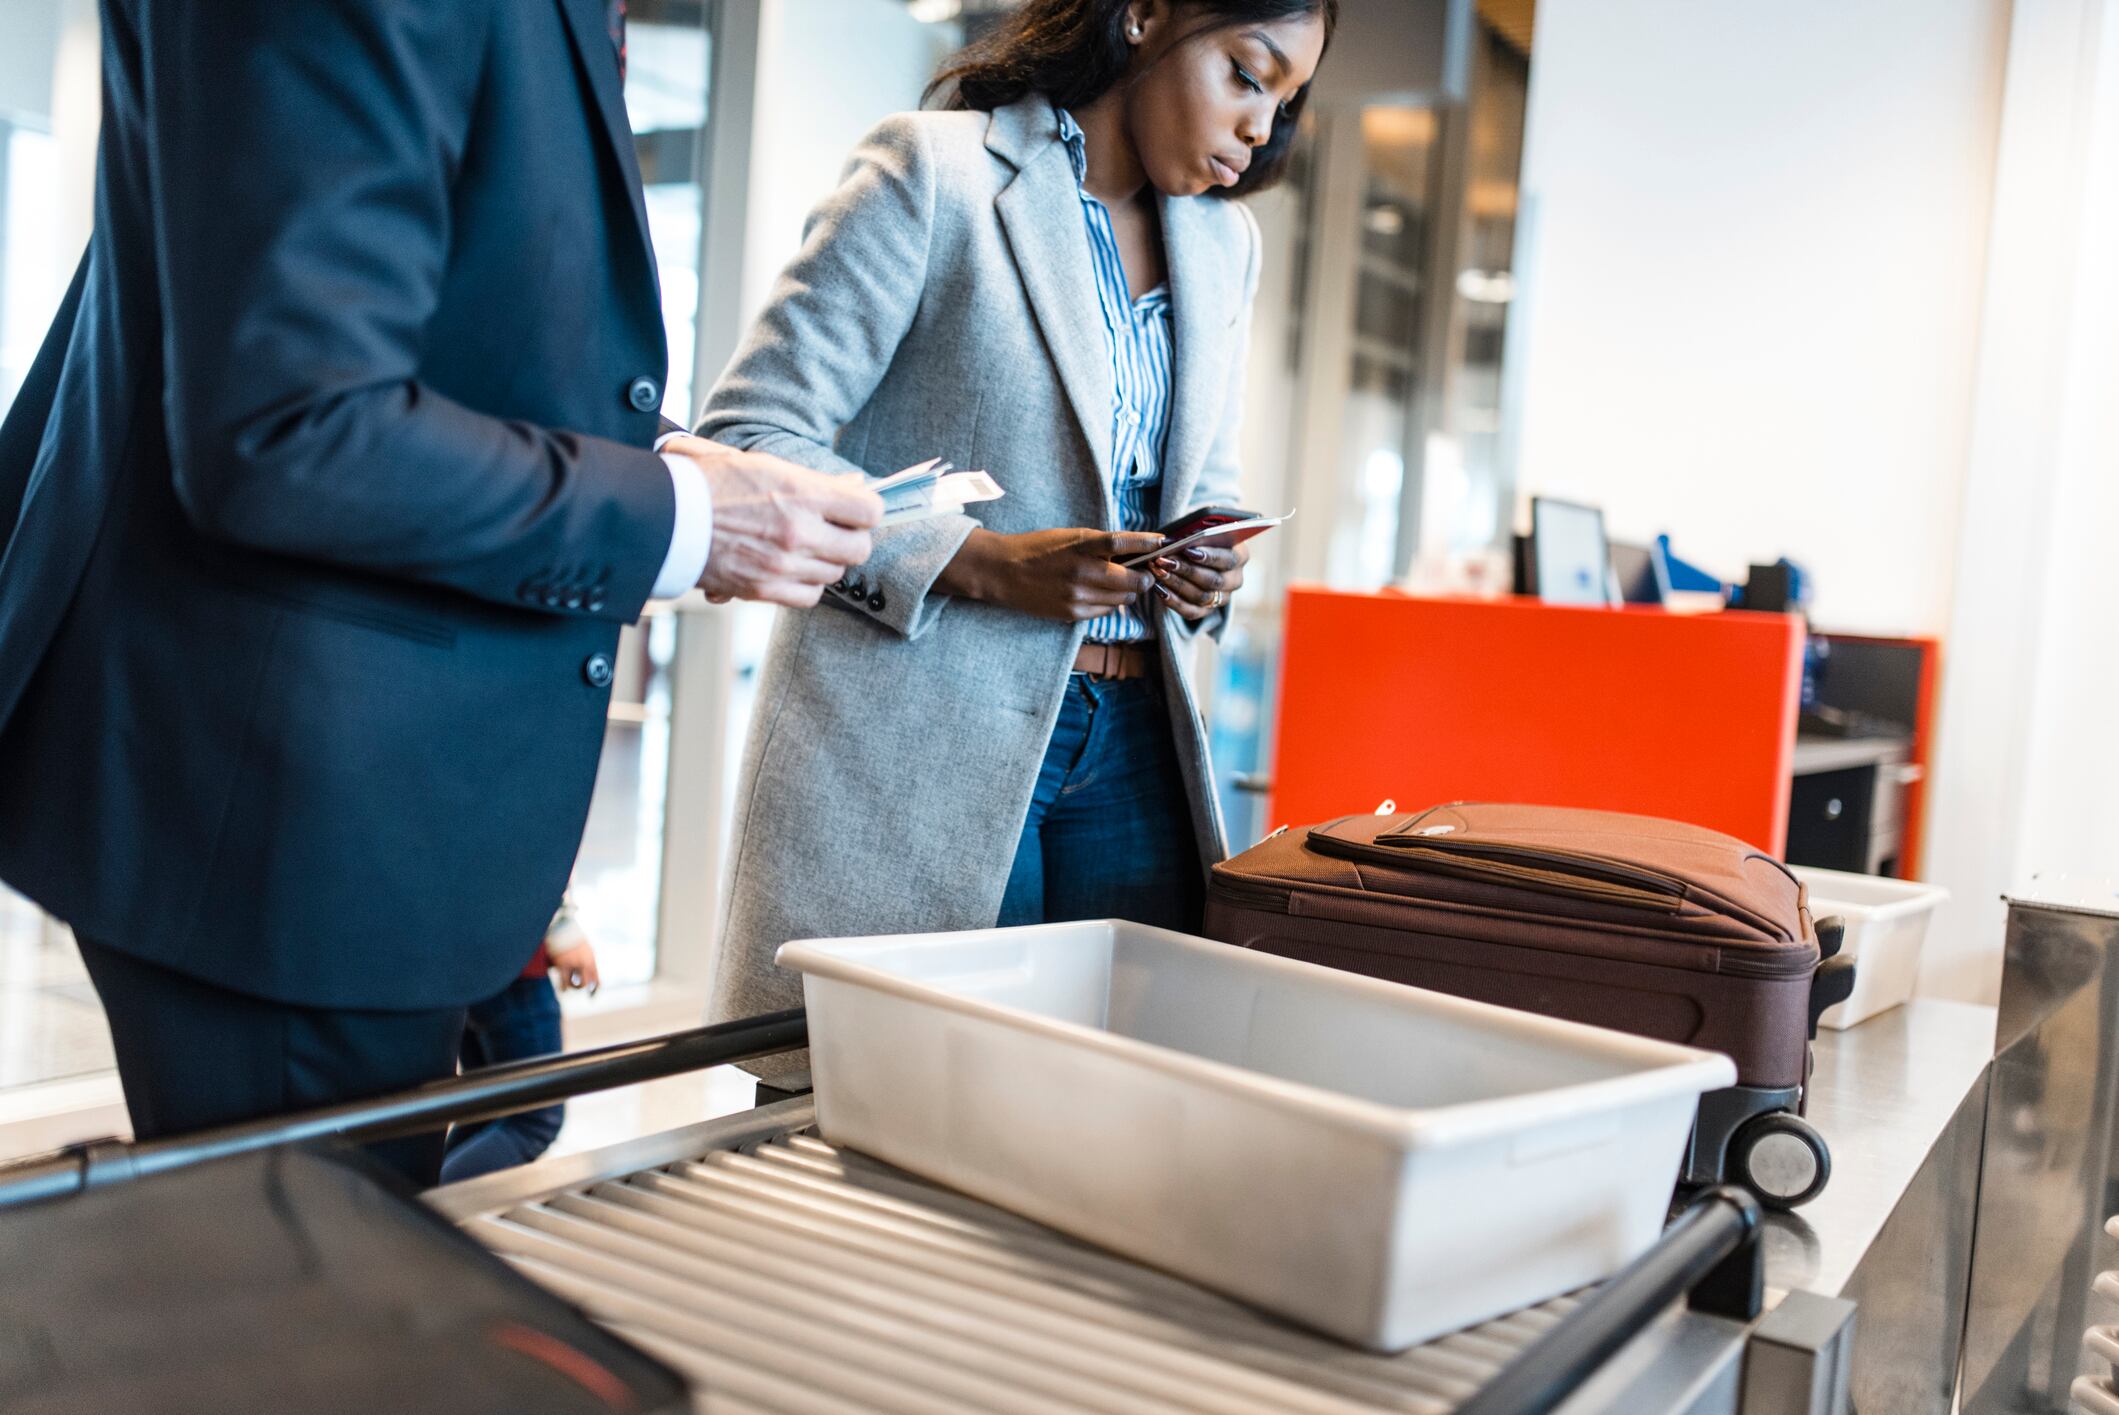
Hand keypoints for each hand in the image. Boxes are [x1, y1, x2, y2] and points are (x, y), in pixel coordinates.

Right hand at [545, 939, 599, 994]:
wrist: (564, 928)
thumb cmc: (575, 940)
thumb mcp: (587, 950)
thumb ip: (589, 961)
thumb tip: (591, 974)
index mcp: (591, 960)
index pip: (596, 979)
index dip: (595, 989)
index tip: (591, 995)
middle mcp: (584, 963)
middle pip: (585, 983)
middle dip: (581, 987)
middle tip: (577, 986)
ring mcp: (573, 964)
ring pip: (574, 984)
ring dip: (572, 987)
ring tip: (569, 987)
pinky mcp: (561, 964)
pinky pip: (563, 980)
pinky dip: (563, 987)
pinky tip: (563, 989)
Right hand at [664, 435, 882, 608]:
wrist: (666, 515)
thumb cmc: (710, 483)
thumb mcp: (764, 465)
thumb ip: (814, 480)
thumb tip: (853, 486)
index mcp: (802, 493)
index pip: (869, 510)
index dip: (866, 510)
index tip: (855, 510)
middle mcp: (798, 531)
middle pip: (859, 548)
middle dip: (850, 539)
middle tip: (833, 531)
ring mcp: (783, 563)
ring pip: (835, 573)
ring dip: (825, 561)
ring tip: (802, 547)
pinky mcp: (765, 588)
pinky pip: (810, 596)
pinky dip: (806, 585)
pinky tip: (791, 568)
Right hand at [935, 528, 1164, 621]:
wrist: (1004, 571)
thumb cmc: (1039, 549)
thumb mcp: (1070, 537)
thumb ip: (1100, 544)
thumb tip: (1135, 549)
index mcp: (1081, 545)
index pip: (1123, 542)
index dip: (1148, 544)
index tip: (1164, 543)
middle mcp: (1082, 571)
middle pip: (1132, 580)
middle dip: (1145, 577)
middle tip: (1147, 573)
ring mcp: (1078, 596)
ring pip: (1122, 599)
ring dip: (1127, 592)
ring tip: (1120, 583)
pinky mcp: (1072, 614)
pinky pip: (1105, 611)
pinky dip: (1109, 603)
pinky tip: (1099, 594)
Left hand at [1148, 540, 1249, 621]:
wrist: (1193, 556)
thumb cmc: (1196, 539)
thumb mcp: (1198, 530)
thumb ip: (1193, 534)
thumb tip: (1174, 541)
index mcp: (1240, 556)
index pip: (1229, 559)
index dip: (1209, 556)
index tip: (1187, 550)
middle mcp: (1235, 580)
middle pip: (1213, 580)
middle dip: (1186, 570)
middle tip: (1164, 560)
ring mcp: (1223, 598)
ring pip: (1201, 596)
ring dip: (1176, 584)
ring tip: (1158, 571)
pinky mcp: (1207, 611)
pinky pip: (1191, 611)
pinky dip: (1173, 601)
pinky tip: (1159, 589)